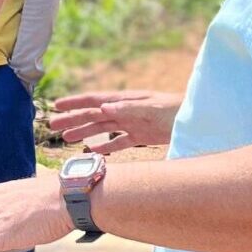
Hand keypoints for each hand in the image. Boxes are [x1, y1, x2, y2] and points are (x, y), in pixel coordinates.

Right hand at [49, 90, 182, 152]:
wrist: (199, 120)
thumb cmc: (178, 110)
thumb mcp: (153, 108)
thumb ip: (129, 108)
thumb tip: (102, 106)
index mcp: (126, 100)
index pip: (95, 100)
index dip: (75, 103)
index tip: (56, 106)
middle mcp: (126, 110)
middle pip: (94, 114)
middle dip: (73, 119)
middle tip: (52, 126)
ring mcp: (133, 123)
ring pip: (102, 128)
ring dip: (84, 132)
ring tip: (66, 139)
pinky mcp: (143, 135)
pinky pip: (119, 141)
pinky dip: (105, 146)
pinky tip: (93, 151)